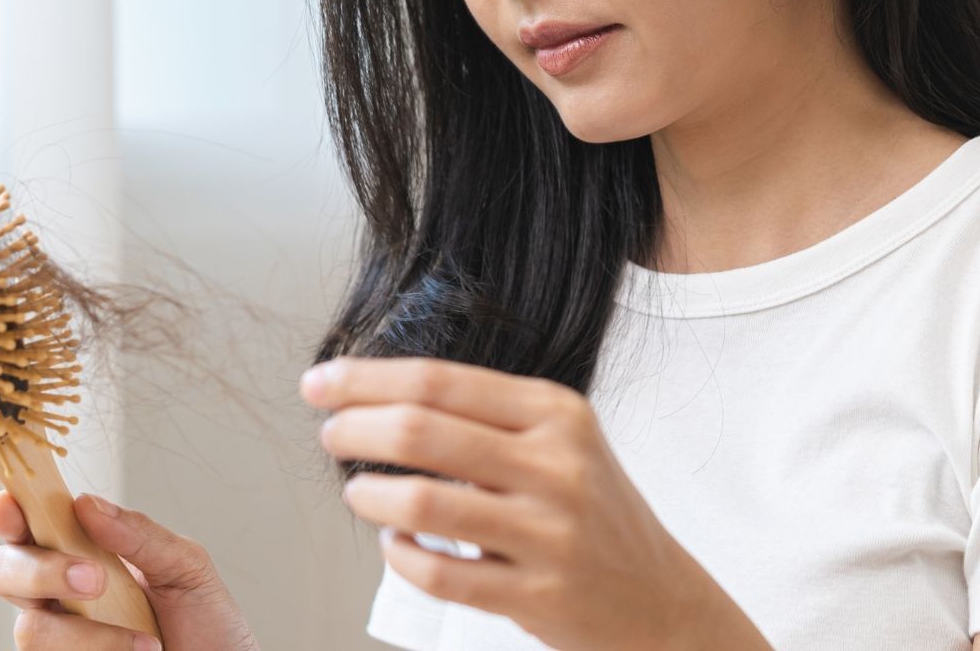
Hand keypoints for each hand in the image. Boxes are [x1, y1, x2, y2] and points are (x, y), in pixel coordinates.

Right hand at [0, 489, 261, 650]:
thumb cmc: (206, 624)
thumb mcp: (186, 568)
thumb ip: (139, 535)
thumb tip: (88, 504)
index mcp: (83, 553)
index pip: (29, 525)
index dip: (8, 513)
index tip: (10, 508)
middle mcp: (60, 595)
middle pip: (3, 572)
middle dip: (40, 571)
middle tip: (93, 579)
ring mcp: (60, 638)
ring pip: (30, 630)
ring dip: (88, 634)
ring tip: (148, 642)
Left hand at [303, 356, 772, 650]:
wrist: (660, 599)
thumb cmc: (594, 513)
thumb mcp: (562, 443)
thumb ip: (487, 419)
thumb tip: (378, 399)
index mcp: (556, 413)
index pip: (439, 380)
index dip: (365, 379)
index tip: (320, 383)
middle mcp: (556, 465)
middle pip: (420, 431)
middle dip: (354, 429)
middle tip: (329, 435)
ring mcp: (548, 532)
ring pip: (421, 504)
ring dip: (369, 496)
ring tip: (358, 493)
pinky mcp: (537, 594)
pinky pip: (439, 574)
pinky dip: (400, 557)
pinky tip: (396, 545)